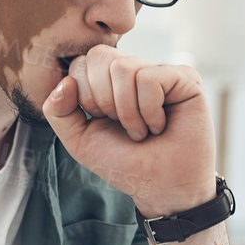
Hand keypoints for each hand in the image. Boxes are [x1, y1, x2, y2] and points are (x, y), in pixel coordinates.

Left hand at [41, 46, 220, 218]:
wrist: (161, 187)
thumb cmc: (124, 163)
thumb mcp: (80, 140)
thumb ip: (59, 112)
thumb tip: (65, 81)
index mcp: (108, 80)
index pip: (81, 63)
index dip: (85, 97)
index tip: (104, 122)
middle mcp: (134, 69)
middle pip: (99, 56)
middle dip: (103, 100)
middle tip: (122, 126)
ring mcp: (160, 70)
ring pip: (124, 67)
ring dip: (128, 111)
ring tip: (142, 130)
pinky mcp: (185, 77)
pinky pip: (150, 78)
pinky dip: (149, 110)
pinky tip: (160, 125)